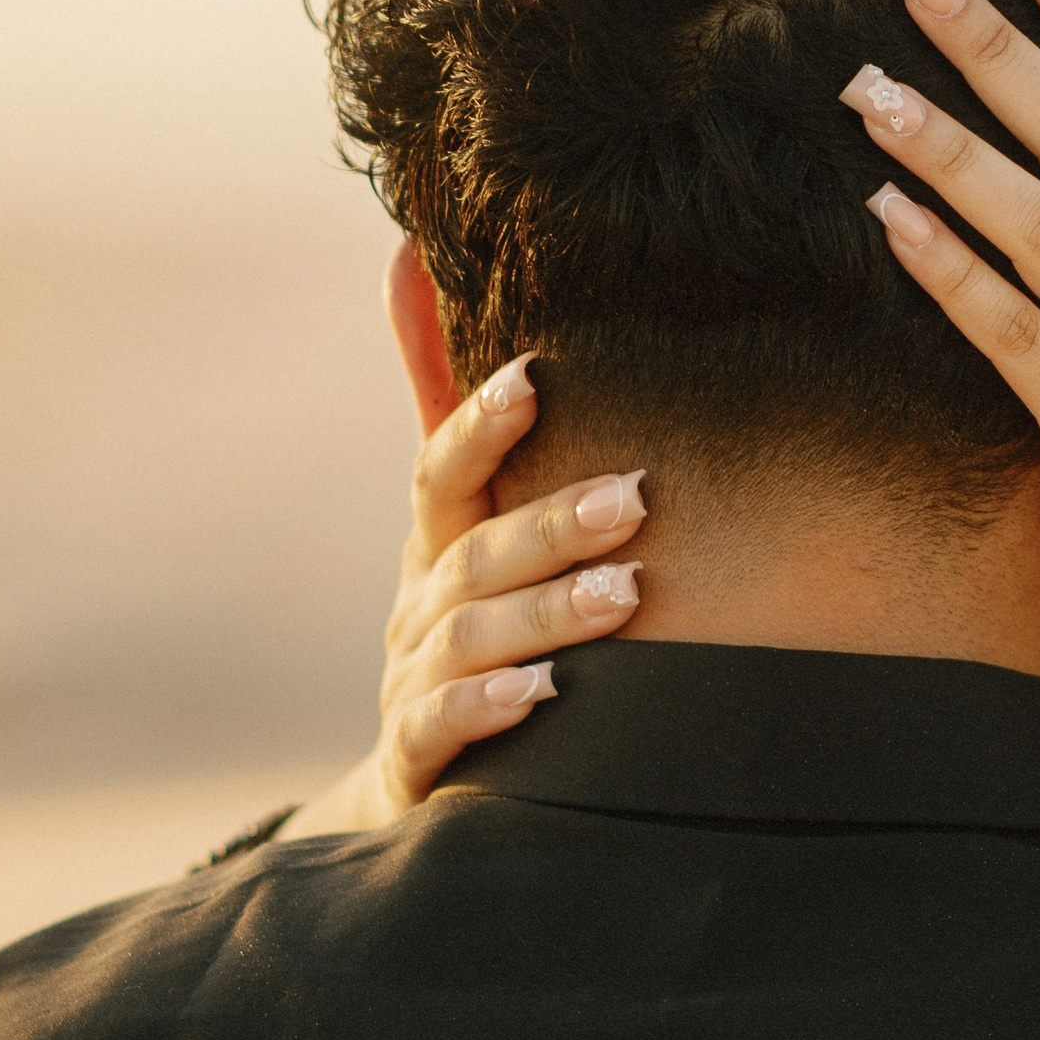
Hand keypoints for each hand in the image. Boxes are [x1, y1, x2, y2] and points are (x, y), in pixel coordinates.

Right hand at [279, 362, 646, 835]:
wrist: (416, 784)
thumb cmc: (471, 630)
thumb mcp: (461, 522)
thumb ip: (446, 404)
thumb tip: (405, 255)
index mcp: (438, 546)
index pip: (443, 472)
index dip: (481, 426)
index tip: (535, 377)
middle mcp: (418, 608)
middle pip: (474, 556)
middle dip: (551, 524)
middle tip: (635, 498)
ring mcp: (411, 682)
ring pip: (466, 639)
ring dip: (543, 612)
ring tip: (624, 596)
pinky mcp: (417, 759)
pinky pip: (439, 728)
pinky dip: (484, 706)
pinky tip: (540, 693)